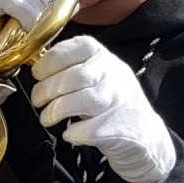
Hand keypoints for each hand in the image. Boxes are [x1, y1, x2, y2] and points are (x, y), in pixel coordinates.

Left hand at [31, 36, 174, 182]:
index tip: (37, 74)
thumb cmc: (112, 103)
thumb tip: (37, 68)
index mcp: (105, 57)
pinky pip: (86, 129)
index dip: (51, 59)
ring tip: (47, 118)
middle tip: (38, 100)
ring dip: (54, 111)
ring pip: (79, 101)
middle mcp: (114, 75)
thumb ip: (73, 67)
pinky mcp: (118, 128)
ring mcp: (119, 101)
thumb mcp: (98, 75)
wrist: (146, 136)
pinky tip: (70, 133)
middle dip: (46, 90)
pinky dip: (72, 133)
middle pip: (73, 77)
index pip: (78, 46)